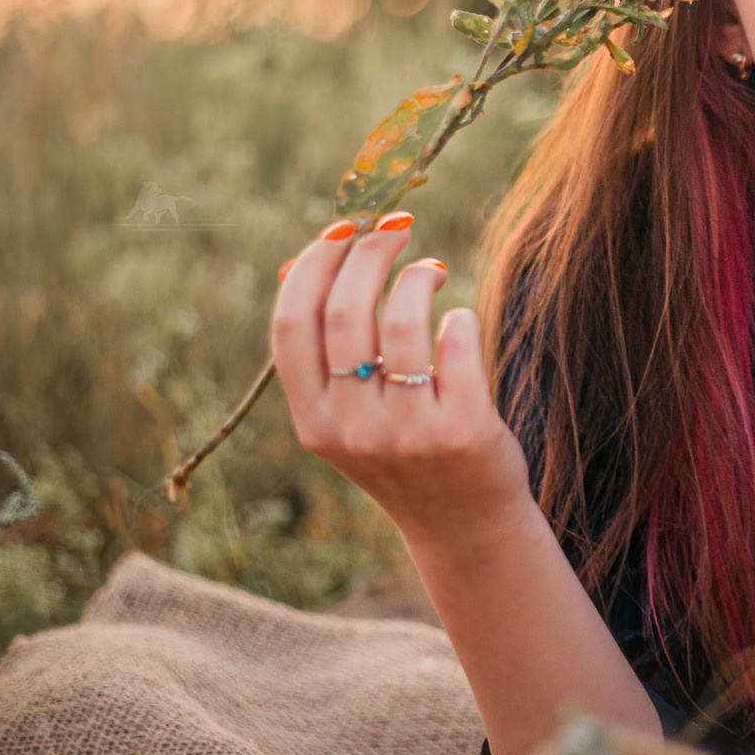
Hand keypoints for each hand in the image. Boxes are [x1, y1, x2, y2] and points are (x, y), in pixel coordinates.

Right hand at [271, 213, 530, 543]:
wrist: (462, 524)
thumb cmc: (404, 449)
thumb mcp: (348, 414)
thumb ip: (328, 351)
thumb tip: (306, 259)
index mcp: (312, 419)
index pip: (290, 323)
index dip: (312, 264)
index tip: (342, 229)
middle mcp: (352, 428)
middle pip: (344, 311)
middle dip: (371, 252)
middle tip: (397, 230)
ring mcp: (407, 432)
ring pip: (402, 321)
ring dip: (419, 277)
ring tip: (432, 272)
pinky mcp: (463, 430)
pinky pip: (456, 343)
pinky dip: (459, 318)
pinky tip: (458, 324)